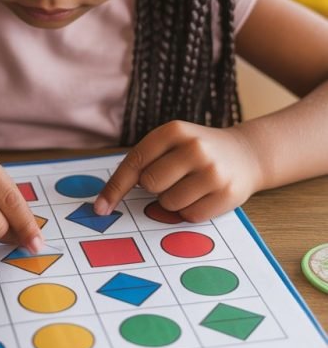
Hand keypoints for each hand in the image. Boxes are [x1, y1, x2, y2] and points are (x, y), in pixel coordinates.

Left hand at [94, 121, 262, 221]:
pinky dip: (189, 211)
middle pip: (150, 184)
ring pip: (168, 204)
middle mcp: (195, 148)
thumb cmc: (197, 150)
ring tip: (190, 185)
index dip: (115, 187)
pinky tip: (203, 195)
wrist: (245, 153)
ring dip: (172, 201)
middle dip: (155, 188)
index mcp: (175, 130)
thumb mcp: (173, 141)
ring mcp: (212, 172)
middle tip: (173, 177)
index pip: (136, 162)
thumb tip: (108, 199)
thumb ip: (145, 160)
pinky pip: (189, 216)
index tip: (100, 207)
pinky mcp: (227, 195)